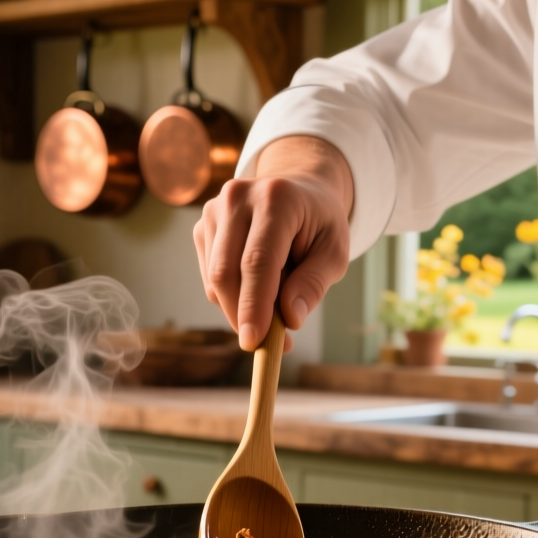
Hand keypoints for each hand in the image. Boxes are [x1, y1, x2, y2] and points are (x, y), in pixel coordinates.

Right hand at [195, 136, 354, 349]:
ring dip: (240, 309)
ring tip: (275, 310)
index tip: (253, 342)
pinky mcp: (202, 227)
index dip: (253, 304)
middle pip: (226, 272)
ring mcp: (214, 211)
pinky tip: (258, 289)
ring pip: (215, 280)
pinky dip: (234, 297)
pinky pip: (211, 279)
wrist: (299, 190)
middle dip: (243, 316)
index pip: (257, 260)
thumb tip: (290, 319)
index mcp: (276, 198)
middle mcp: (237, 198)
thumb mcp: (335, 252)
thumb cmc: (320, 224)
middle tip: (270, 347)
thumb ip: (314, 284)